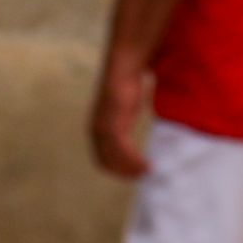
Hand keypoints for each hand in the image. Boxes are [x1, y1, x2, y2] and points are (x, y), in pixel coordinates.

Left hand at [88, 59, 150, 177]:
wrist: (125, 66)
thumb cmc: (128, 82)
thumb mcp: (125, 104)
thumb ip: (126, 117)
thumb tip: (134, 122)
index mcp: (97, 128)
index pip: (101, 157)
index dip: (116, 168)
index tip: (133, 171)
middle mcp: (96, 131)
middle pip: (105, 162)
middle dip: (122, 172)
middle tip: (141, 176)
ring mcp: (104, 128)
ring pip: (113, 159)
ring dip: (129, 168)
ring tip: (146, 171)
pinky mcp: (113, 124)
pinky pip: (121, 150)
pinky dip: (133, 160)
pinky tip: (145, 164)